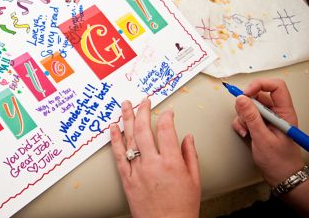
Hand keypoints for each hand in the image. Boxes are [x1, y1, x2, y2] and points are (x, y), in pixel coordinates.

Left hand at [110, 98, 200, 217]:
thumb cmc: (182, 207)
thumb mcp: (194, 180)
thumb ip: (190, 155)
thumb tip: (187, 137)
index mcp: (171, 163)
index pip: (166, 130)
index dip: (167, 117)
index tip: (168, 112)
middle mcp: (153, 164)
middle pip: (145, 130)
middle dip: (143, 111)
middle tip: (144, 100)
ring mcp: (138, 171)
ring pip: (130, 139)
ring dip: (127, 119)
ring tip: (125, 105)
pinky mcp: (127, 179)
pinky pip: (119, 156)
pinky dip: (115, 140)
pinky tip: (113, 128)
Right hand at [231, 78, 304, 185]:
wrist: (282, 177)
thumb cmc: (280, 161)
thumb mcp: (263, 138)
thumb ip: (251, 117)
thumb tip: (241, 99)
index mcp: (285, 112)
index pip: (275, 87)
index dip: (259, 85)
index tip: (246, 93)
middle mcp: (276, 113)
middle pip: (258, 95)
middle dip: (246, 105)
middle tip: (243, 116)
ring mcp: (267, 120)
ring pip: (249, 107)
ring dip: (242, 117)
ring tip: (246, 130)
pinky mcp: (259, 125)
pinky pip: (246, 117)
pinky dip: (241, 124)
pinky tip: (245, 134)